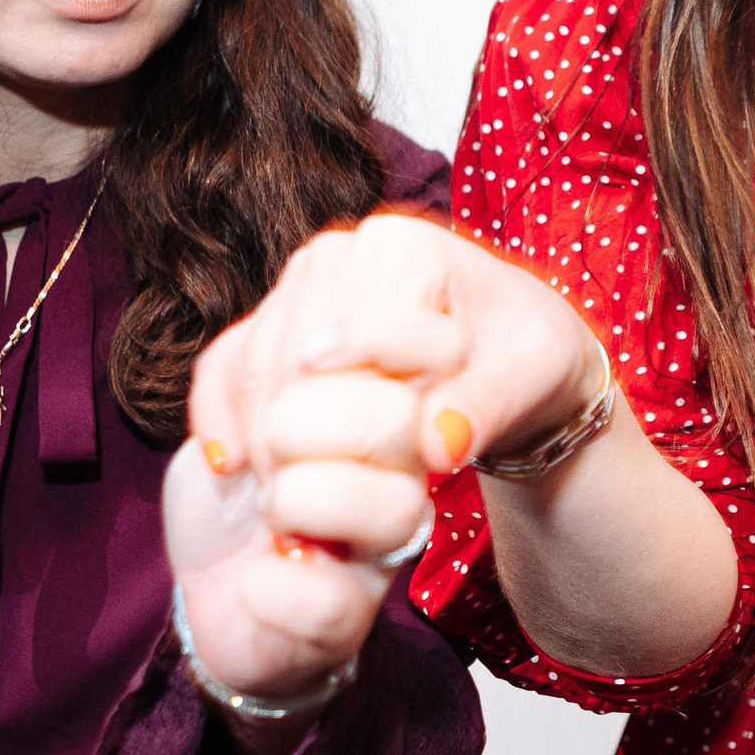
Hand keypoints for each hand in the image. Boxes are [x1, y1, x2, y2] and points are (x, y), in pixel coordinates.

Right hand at [172, 214, 603, 700]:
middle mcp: (340, 252)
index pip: (366, 335)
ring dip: (267, 442)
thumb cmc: (525, 356)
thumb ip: (487, 406)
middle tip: (327, 508)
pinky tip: (229, 468)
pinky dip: (221, 417)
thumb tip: (436, 445)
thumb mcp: (533, 376)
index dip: (378, 411)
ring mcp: (299, 284)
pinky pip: (224, 367)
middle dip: (308, 439)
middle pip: (294, 357)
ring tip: (292, 504)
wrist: (503, 352)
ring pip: (254, 368)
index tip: (404, 470)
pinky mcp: (272, 319)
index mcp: (406, 246)